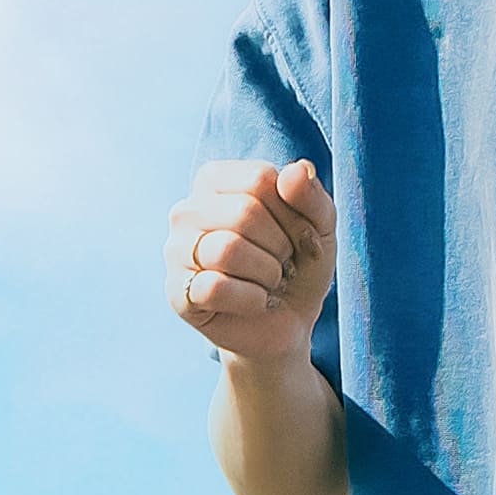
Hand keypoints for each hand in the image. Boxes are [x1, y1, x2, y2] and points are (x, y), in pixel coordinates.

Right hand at [169, 156, 336, 363]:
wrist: (288, 325)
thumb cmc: (298, 266)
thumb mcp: (319, 226)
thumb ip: (312, 195)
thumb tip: (296, 169)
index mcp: (214, 180)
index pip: (260, 178)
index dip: (293, 212)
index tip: (299, 235)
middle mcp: (186, 210)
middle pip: (245, 212)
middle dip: (281, 246)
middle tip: (283, 264)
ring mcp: (176, 251)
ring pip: (227, 249)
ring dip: (268, 273)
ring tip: (269, 283)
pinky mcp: (177, 293)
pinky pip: (215, 288)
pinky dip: (252, 300)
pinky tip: (255, 303)